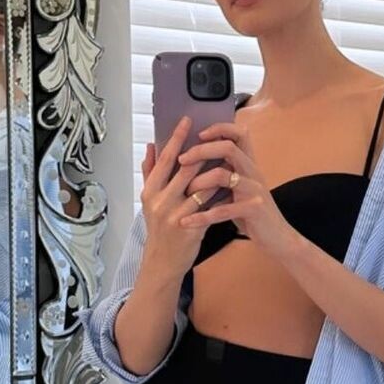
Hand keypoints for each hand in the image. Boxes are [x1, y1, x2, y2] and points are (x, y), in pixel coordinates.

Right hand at [139, 114, 224, 283]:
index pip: (164, 159)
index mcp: (149, 191)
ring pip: (200, 186)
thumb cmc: (159, 230)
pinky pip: (210, 206)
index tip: (187, 120)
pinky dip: (222, 195)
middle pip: (183, 168)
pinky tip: (233, 185)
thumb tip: (150, 147)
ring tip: (229, 155)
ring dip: (216, 170)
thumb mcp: (149, 201)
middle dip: (201, 149)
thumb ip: (150, 174)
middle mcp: (159, 201)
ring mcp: (174, 215)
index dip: (176, 138)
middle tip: (214, 132)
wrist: (162, 263)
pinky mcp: (190, 228)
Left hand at [176, 119, 294, 257]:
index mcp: (249, 165)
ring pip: (222, 175)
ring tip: (185, 193)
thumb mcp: (241, 189)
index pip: (240, 133)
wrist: (278, 238)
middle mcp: (253, 173)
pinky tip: (186, 222)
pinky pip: (222, 210)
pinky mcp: (253, 210)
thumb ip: (225, 174)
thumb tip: (194, 162)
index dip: (220, 128)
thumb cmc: (253, 214)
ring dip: (198, 183)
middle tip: (182, 160)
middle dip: (201, 150)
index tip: (199, 133)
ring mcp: (255, 190)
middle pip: (228, 148)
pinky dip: (201, 216)